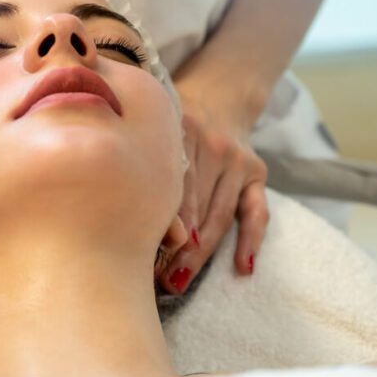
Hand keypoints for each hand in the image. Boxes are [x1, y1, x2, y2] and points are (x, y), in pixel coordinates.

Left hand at [158, 81, 269, 294]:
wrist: (215, 97)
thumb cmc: (168, 127)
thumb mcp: (153, 131)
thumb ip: (140, 162)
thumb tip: (119, 219)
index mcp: (178, 131)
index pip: (169, 186)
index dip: (158, 223)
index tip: (140, 255)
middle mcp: (211, 144)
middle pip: (193, 205)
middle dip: (175, 246)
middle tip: (157, 279)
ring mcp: (236, 158)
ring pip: (219, 214)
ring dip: (202, 252)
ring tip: (180, 279)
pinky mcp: (256, 170)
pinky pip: (256, 211)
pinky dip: (251, 240)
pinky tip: (242, 268)